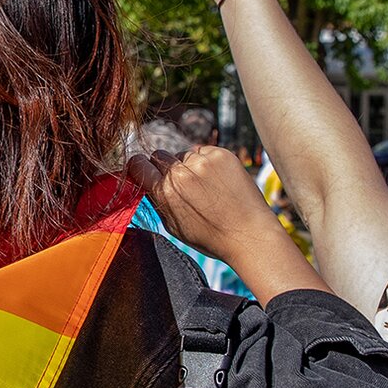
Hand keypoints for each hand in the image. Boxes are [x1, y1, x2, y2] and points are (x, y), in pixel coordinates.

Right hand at [126, 145, 279, 261]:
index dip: (139, 167)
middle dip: (164, 167)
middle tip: (179, 182)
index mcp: (165, 192)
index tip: (144, 169)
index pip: (138, 164)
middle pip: (160, 155)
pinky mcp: (222, 154)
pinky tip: (218, 181)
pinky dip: (208, 162)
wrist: (249, 234)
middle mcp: (181, 173)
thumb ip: (158, 201)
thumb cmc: (212, 237)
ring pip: (184, 154)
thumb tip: (147, 183)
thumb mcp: (173, 226)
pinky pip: (204, 151)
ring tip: (205, 186)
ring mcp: (203, 161)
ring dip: (189, 165)